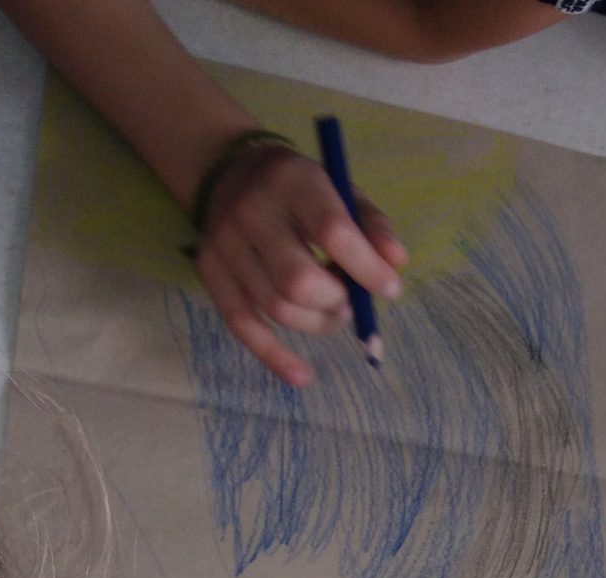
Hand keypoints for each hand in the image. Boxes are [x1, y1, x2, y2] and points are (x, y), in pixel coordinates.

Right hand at [197, 145, 406, 386]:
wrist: (228, 173)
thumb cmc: (298, 190)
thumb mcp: (340, 190)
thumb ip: (372, 226)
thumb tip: (395, 265)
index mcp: (292, 181)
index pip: (332, 232)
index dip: (366, 268)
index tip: (389, 288)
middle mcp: (252, 212)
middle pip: (298, 282)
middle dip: (335, 302)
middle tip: (349, 301)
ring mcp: (225, 244)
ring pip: (278, 309)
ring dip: (316, 322)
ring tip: (330, 309)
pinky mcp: (210, 272)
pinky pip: (243, 326)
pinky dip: (275, 357)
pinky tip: (302, 375)